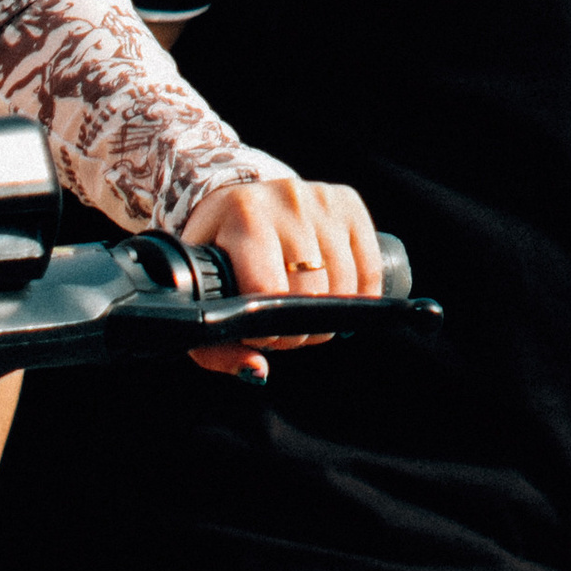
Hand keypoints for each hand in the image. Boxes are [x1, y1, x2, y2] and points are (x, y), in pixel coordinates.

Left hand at [181, 173, 380, 381]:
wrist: (236, 198)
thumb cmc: (216, 253)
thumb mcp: (202, 292)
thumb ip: (215, 344)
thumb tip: (258, 371)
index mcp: (243, 216)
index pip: (269, 290)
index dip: (268, 329)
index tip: (259, 335)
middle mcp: (285, 200)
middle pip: (311, 292)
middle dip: (297, 328)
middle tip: (282, 331)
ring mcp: (320, 199)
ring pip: (343, 284)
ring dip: (328, 317)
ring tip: (304, 316)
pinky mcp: (348, 203)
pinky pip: (369, 269)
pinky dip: (359, 299)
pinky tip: (337, 305)